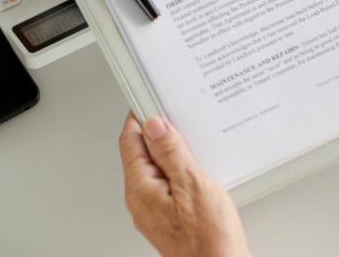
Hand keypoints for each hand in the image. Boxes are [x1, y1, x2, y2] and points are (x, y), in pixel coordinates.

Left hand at [119, 113, 250, 256]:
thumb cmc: (208, 240)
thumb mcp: (192, 183)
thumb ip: (171, 152)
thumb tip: (155, 126)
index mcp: (140, 188)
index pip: (130, 140)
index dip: (140, 116)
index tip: (152, 98)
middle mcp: (141, 200)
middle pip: (141, 153)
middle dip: (158, 132)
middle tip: (177, 117)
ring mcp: (155, 210)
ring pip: (157, 168)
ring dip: (172, 152)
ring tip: (192, 142)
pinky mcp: (170, 217)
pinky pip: (169, 184)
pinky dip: (180, 170)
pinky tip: (198, 168)